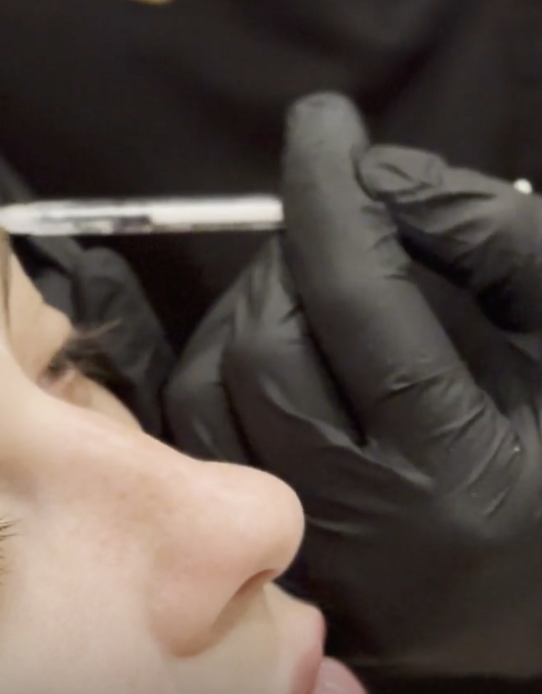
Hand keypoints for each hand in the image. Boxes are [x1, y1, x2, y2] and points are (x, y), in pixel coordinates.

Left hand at [166, 93, 541, 675]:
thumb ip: (492, 240)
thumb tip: (374, 176)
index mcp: (463, 472)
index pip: (359, 302)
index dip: (329, 196)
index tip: (323, 122)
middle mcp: (367, 528)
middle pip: (271, 349)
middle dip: (291, 260)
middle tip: (338, 234)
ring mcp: (307, 560)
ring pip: (213, 399)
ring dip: (246, 311)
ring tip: (309, 288)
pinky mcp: (275, 570)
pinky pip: (201, 450)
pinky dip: (219, 372)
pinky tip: (271, 343)